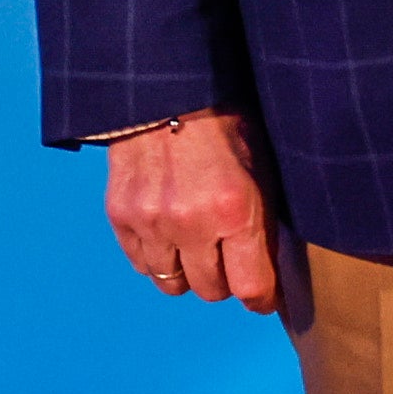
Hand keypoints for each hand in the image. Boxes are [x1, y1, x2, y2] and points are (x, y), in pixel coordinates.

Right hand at [106, 109, 283, 312]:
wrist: (167, 94)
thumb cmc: (226, 129)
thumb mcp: (263, 172)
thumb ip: (262, 223)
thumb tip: (271, 269)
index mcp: (234, 211)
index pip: (251, 286)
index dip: (261, 298)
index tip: (263, 298)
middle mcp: (191, 223)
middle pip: (211, 290)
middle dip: (225, 282)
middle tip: (230, 263)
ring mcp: (151, 222)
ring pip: (172, 283)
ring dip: (188, 273)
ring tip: (197, 249)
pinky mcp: (121, 216)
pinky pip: (142, 264)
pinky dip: (157, 258)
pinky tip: (169, 238)